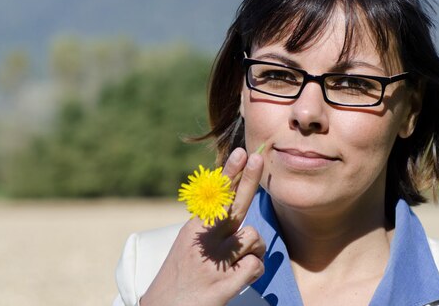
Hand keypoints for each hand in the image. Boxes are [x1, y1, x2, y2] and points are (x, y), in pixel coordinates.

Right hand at [140, 148, 265, 305]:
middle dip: (249, 179)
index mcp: (194, 229)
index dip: (229, 173)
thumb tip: (235, 213)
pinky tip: (238, 278)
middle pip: (234, 205)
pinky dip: (253, 272)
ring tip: (237, 262)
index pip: (215, 197)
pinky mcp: (224, 284)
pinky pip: (255, 266)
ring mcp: (214, 261)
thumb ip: (209, 229)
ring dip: (253, 249)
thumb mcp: (187, 246)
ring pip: (252, 238)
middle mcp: (204, 240)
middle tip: (258, 158)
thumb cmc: (179, 278)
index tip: (241, 153)